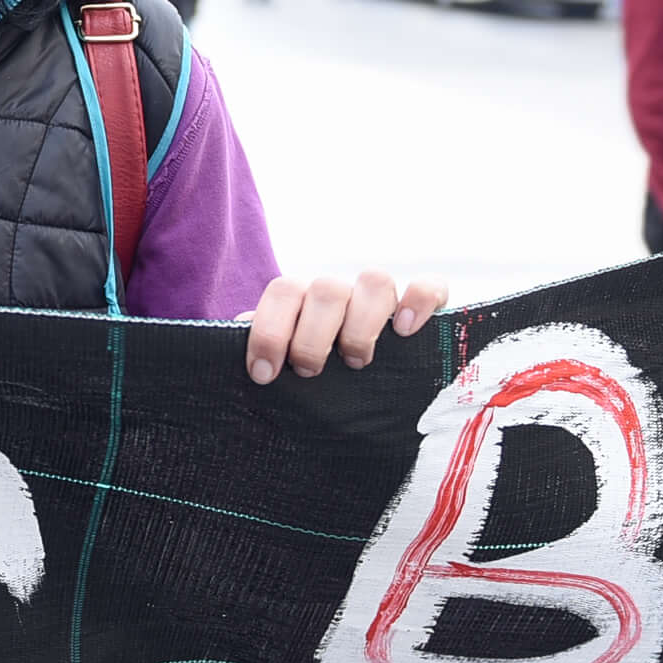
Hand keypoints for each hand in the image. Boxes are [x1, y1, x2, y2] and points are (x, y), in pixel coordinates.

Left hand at [244, 268, 446, 384]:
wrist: (364, 381)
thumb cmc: (313, 374)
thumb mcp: (286, 366)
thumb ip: (265, 348)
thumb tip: (233, 339)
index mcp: (302, 300)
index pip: (283, 292)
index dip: (269, 330)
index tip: (264, 373)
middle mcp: (341, 292)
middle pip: (326, 289)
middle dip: (313, 336)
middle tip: (310, 371)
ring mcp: (381, 296)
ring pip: (375, 281)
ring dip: (361, 324)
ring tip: (358, 361)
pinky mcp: (424, 303)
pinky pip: (429, 286)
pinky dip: (419, 301)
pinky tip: (406, 331)